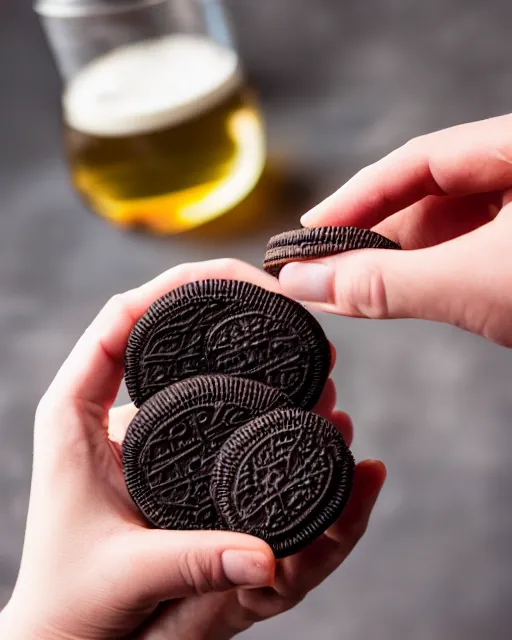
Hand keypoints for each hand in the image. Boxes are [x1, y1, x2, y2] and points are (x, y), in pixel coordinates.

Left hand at [0, 259, 384, 639]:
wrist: (65, 626)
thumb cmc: (75, 595)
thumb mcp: (129, 572)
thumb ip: (197, 561)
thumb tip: (268, 560)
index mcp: (72, 410)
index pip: (121, 317)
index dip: (179, 287)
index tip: (242, 283)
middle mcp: (100, 403)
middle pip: (161, 319)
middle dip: (225, 300)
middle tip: (288, 309)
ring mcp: (130, 417)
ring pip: (181, 349)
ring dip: (235, 333)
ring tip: (294, 337)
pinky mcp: (156, 437)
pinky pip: (194, 381)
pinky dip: (234, 369)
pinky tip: (274, 376)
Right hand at [279, 113, 511, 346]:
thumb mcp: (470, 281)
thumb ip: (384, 281)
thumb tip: (304, 280)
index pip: (419, 158)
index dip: (358, 195)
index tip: (312, 228)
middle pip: (429, 193)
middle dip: (373, 235)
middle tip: (324, 267)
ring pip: (448, 227)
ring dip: (398, 261)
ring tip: (352, 285)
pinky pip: (467, 252)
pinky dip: (430, 275)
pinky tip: (397, 292)